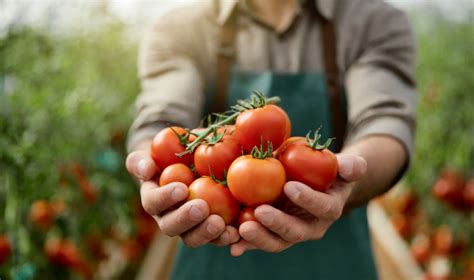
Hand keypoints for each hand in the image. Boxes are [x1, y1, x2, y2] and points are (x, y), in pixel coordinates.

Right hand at [126, 149, 239, 247]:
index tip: (181, 188)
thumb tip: (146, 169)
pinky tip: (237, 232)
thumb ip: (141, 160)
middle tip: (201, 208)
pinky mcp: (208, 230)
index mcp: (153, 199)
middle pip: (171, 226)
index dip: (165, 198)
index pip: (153, 203)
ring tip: (220, 224)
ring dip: (206, 233)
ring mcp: (188, 227)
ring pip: (193, 237)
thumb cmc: (166, 156)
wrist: (186, 164)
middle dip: (186, 219)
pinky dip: (225, 237)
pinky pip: (215, 238)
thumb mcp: (150, 153)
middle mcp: (167, 217)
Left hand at [230, 154, 366, 255]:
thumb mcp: (342, 165)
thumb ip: (350, 166)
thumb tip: (349, 166)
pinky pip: (259, 241)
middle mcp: (310, 226)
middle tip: (259, 212)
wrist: (314, 183)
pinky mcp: (272, 233)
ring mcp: (289, 233)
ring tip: (241, 230)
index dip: (307, 199)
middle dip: (277, 224)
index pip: (322, 207)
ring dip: (259, 238)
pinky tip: (231, 245)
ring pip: (276, 241)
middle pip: (295, 232)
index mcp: (329, 209)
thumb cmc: (328, 171)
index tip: (289, 186)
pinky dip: (245, 244)